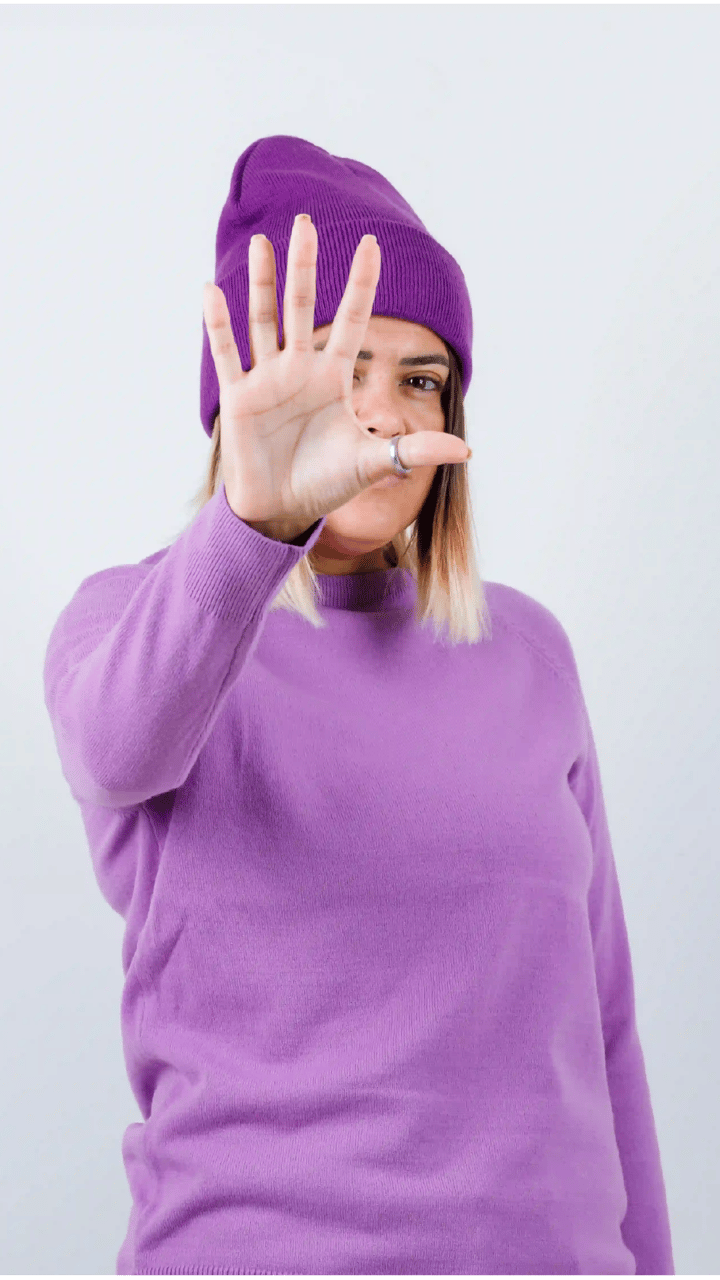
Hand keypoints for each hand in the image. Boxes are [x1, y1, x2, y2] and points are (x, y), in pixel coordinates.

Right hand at [202, 214, 470, 535]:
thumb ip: (415, 451)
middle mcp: (300, 370)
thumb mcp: (374, 464)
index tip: (372, 243)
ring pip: (264, 320)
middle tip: (307, 220)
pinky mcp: (239, 398)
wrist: (282, 511)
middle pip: (303, 307)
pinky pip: (228, 355)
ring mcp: (268, 380)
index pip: (352, 321)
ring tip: (261, 242)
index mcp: (334, 378)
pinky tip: (212, 289)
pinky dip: (219, 324)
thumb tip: (467, 450)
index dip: (361, 284)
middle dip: (305, 265)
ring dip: (262, 282)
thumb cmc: (326, 484)